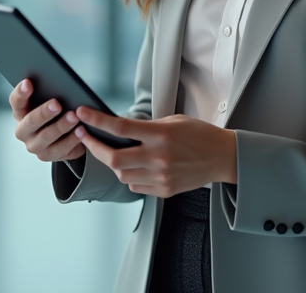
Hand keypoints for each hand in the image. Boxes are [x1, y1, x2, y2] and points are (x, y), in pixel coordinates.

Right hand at [9, 79, 85, 162]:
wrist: (60, 136)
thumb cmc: (54, 113)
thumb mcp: (48, 103)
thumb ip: (48, 94)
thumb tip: (61, 84)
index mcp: (20, 113)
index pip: (16, 101)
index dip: (21, 92)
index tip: (28, 82)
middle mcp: (23, 131)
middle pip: (31, 121)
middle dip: (44, 112)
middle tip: (57, 104)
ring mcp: (34, 146)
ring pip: (46, 137)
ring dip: (61, 126)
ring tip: (74, 117)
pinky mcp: (47, 156)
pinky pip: (60, 150)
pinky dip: (72, 140)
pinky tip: (81, 131)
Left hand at [74, 107, 236, 196]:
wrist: (223, 157)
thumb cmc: (199, 134)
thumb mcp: (173, 121)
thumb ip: (146, 126)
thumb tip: (118, 129)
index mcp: (161, 135)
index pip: (120, 128)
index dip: (96, 121)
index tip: (81, 114)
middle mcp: (159, 157)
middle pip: (114, 159)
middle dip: (94, 148)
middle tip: (85, 137)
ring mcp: (162, 177)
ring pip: (122, 175)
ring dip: (114, 163)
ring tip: (115, 152)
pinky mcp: (165, 190)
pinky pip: (135, 186)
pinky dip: (130, 176)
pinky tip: (136, 166)